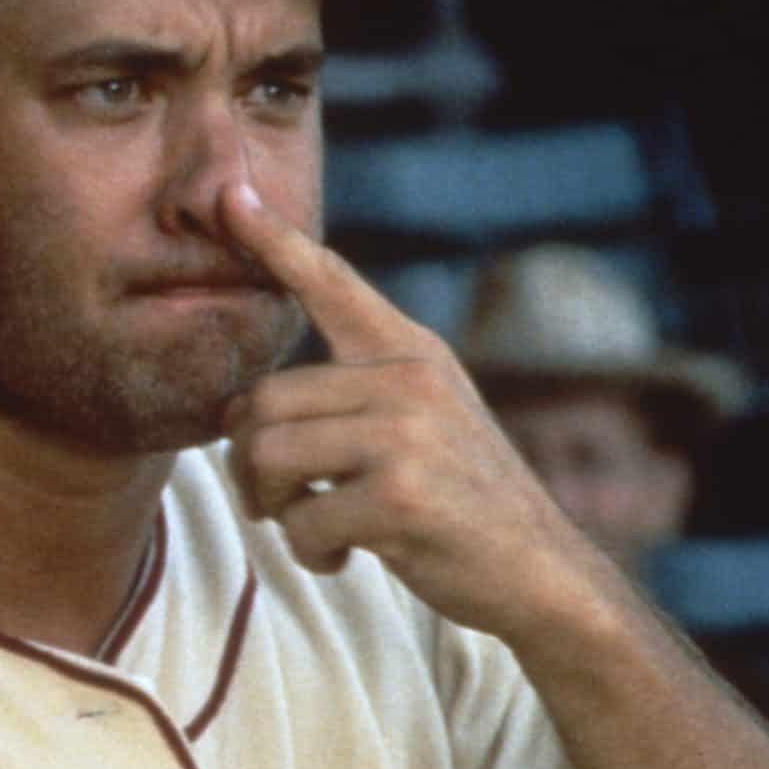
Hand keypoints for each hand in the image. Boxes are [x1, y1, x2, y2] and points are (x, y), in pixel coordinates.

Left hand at [216, 182, 614, 647]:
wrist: (540, 573)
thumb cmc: (457, 502)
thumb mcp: (420, 423)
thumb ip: (350, 396)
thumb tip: (237, 412)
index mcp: (411, 352)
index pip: (330, 282)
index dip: (274, 239)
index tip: (229, 195)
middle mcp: (409, 378)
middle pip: (260, 401)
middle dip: (253, 464)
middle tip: (283, 501)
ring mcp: (407, 434)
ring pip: (268, 457)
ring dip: (277, 510)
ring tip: (319, 527)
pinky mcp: (401, 495)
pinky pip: (302, 522)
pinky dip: (311, 552)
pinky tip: (348, 558)